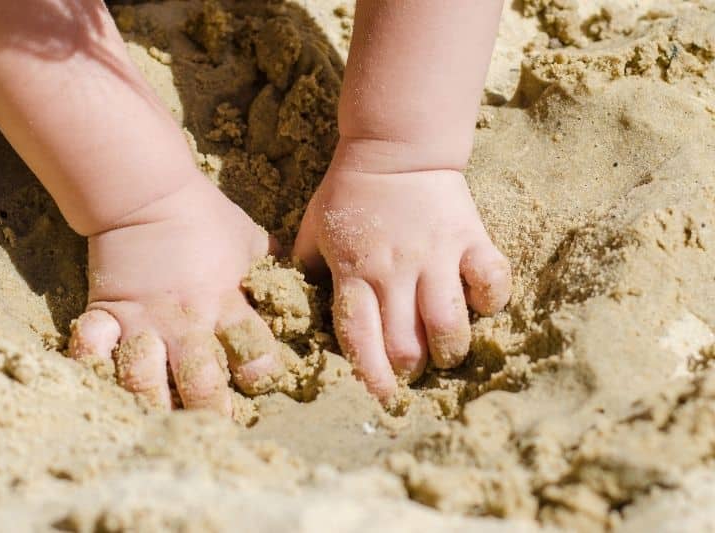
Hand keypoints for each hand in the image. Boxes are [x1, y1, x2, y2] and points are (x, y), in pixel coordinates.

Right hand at [68, 177, 283, 413]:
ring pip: (145, 378)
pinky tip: (99, 381)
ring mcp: (144, 319)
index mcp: (227, 303)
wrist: (148, 191)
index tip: (258, 382)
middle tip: (213, 428)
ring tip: (158, 422)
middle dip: (210, 411)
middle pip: (201, 382)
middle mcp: (187, 320)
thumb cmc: (206, 217)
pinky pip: (91, 347)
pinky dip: (92, 367)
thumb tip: (302, 288)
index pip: (254, 355)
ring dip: (152, 404)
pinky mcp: (107, 310)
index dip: (261, 374)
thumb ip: (272, 271)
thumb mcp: (252, 240)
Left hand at [293, 141, 510, 401]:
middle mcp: (395, 271)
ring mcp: (436, 256)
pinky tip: (480, 304)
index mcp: (354, 272)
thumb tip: (296, 305)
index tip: (380, 396)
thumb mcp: (313, 229)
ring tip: (446, 351)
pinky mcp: (470, 239)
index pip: (360, 337)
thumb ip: (306, 269)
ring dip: (450, 349)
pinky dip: (491, 300)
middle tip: (413, 369)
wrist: (395, 147)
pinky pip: (491, 280)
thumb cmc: (348, 192)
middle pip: (407, 343)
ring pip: (450, 323)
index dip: (370, 375)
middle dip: (411, 369)